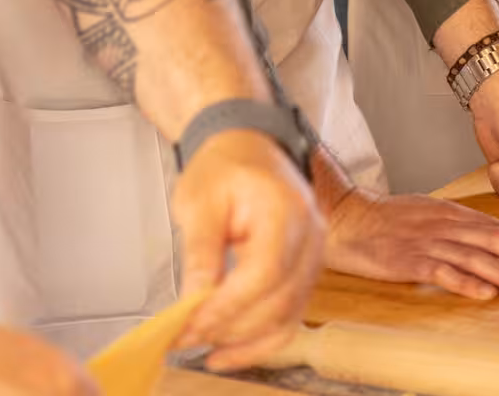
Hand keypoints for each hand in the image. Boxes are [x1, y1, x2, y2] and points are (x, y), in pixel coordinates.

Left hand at [172, 129, 324, 371]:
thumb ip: (200, 253)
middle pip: (278, 301)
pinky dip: (260, 340)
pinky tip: (228, 351)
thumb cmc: (223, 166)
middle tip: (185, 337)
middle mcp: (310, 235)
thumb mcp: (199, 202)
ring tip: (201, 345)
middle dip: (230, 327)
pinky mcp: (305, 272)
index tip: (190, 324)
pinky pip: (289, 316)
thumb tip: (194, 303)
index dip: (228, 306)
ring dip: (244, 341)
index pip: (264, 273)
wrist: (246, 146)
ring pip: (287, 317)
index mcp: (285, 210)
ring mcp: (313, 256)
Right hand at [323, 188, 498, 300]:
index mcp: (453, 214)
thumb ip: (459, 225)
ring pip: (478, 257)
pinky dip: (467, 282)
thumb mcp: (430, 212)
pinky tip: (485, 294)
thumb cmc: (388, 218)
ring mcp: (429, 242)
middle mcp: (447, 225)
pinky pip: (444, 271)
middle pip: (498, 242)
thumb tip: (492, 237)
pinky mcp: (410, 260)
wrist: (349, 217)